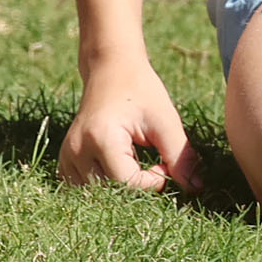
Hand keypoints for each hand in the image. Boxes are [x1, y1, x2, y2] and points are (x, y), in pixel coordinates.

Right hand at [56, 58, 198, 192]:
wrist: (110, 68)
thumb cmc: (139, 90)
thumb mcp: (165, 121)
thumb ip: (180, 156)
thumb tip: (195, 188)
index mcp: (101, 138)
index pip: (128, 184)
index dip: (153, 182)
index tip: (163, 163)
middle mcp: (78, 149)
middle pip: (110, 192)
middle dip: (137, 187)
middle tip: (152, 166)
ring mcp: (68, 155)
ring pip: (94, 194)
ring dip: (118, 190)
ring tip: (134, 168)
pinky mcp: (65, 158)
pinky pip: (81, 188)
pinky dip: (101, 187)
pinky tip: (117, 171)